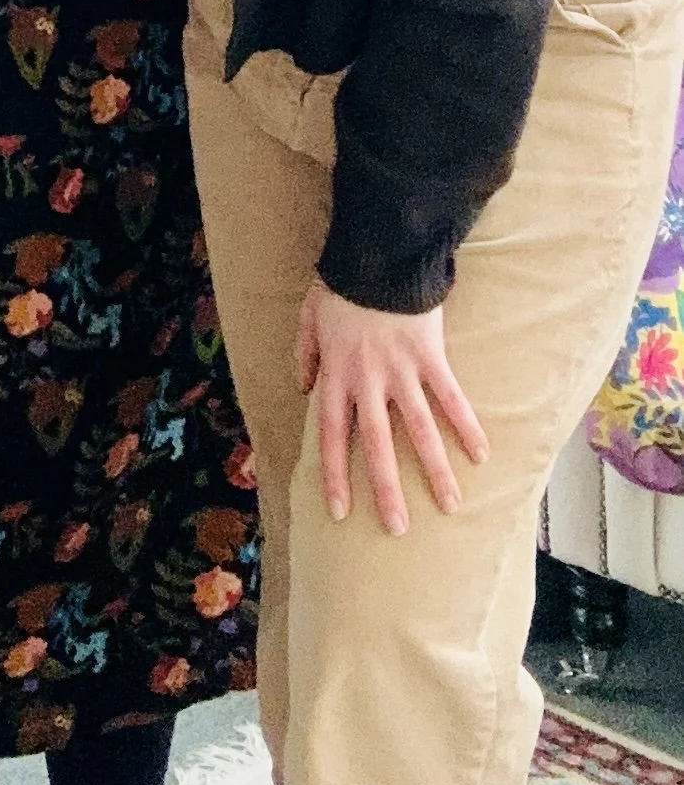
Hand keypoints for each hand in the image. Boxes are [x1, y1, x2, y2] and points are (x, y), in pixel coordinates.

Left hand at [296, 279, 489, 534]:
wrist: (376, 256)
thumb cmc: (340, 286)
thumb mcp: (308, 317)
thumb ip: (305, 355)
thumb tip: (303, 389)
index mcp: (335, 375)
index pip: (331, 435)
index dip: (334, 474)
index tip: (340, 511)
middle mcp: (367, 381)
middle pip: (375, 444)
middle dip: (385, 489)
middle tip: (398, 529)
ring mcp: (401, 372)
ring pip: (419, 430)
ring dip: (434, 470)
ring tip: (450, 505)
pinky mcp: (431, 358)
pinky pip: (451, 398)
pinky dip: (466, 426)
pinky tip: (481, 454)